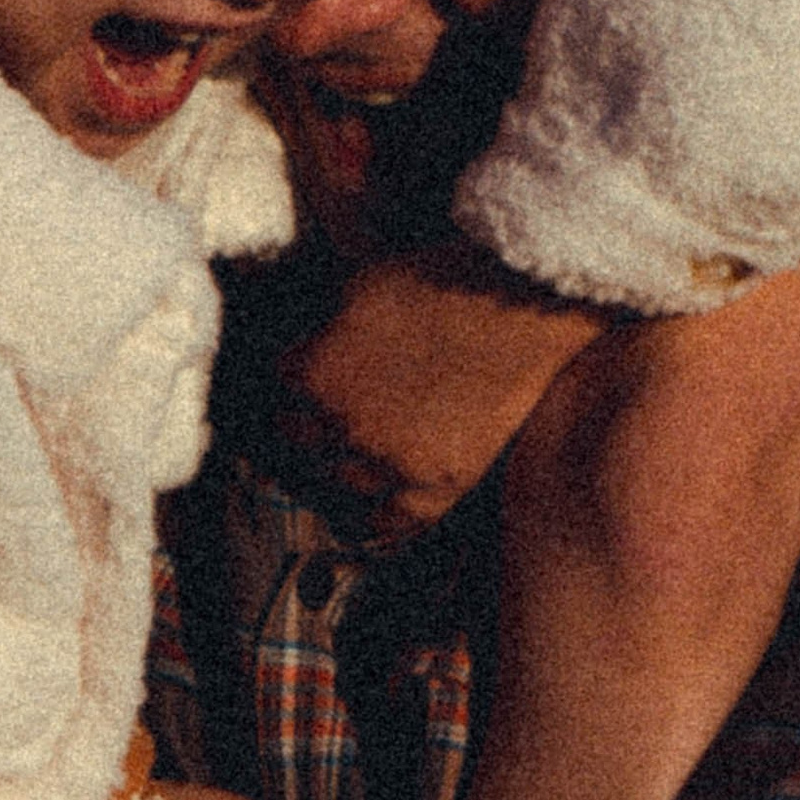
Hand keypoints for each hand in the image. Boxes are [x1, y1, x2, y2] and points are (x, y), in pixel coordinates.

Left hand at [275, 238, 608, 538]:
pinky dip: (375, 517)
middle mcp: (342, 425)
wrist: (521, 305)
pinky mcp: (439, 483)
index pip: (278, 388)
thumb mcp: (358, 285)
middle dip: (305, 425)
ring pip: (339, 481)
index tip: (300, 379)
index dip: (291, 379)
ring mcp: (390, 461)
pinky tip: (367, 512)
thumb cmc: (444, 280)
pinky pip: (392, 519)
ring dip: (336, 466)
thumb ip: (320, 328)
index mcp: (314, 372)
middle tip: (317, 419)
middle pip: (298, 442)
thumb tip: (300, 346)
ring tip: (345, 455)